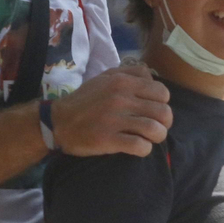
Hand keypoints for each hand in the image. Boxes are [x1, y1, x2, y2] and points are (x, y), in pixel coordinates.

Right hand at [50, 64, 171, 156]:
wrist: (58, 122)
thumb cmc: (86, 100)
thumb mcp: (106, 78)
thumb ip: (131, 73)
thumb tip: (152, 77)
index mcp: (123, 82)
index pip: (162, 92)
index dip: (162, 103)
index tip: (154, 110)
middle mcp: (121, 99)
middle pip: (163, 112)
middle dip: (165, 123)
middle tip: (156, 127)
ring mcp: (114, 120)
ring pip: (155, 130)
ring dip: (157, 137)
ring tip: (150, 138)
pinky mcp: (108, 139)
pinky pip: (140, 146)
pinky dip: (145, 149)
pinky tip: (139, 147)